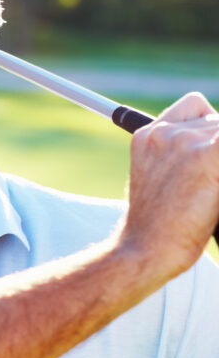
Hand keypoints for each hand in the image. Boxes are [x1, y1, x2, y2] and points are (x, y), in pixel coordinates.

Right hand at [119, 92, 218, 277]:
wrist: (145, 249)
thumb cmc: (158, 225)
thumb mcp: (157, 180)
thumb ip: (179, 157)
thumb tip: (212, 154)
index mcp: (147, 136)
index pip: (195, 108)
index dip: (209, 129)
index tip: (210, 154)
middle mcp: (164, 133)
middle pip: (218, 122)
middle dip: (217, 151)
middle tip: (209, 181)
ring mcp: (186, 141)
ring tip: (209, 190)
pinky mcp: (209, 155)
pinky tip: (215, 184)